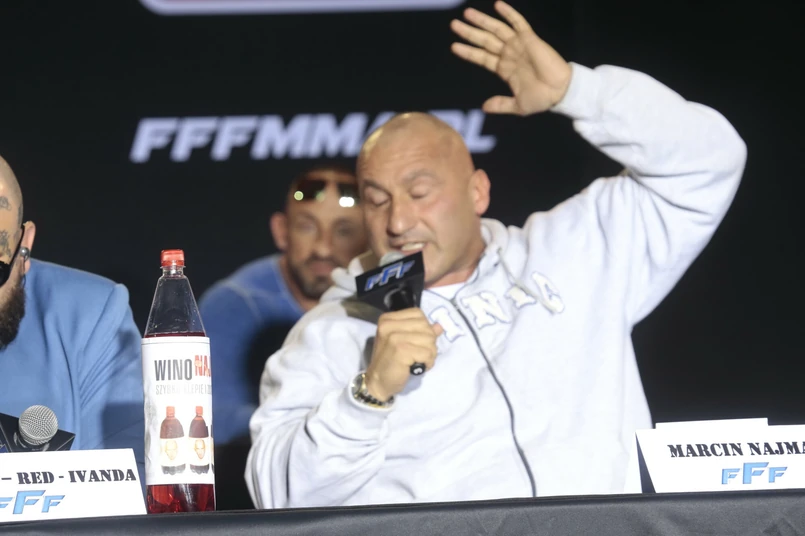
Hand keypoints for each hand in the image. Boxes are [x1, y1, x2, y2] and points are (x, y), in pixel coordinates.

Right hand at [364, 309, 443, 401]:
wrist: (378, 381)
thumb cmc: (392, 361)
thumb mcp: (405, 342)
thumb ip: (421, 332)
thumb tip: (439, 326)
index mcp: (388, 319)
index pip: (418, 314)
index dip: (425, 328)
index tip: (418, 342)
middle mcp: (389, 325)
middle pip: (426, 326)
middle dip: (430, 343)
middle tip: (421, 355)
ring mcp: (394, 337)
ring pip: (429, 339)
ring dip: (430, 354)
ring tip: (419, 361)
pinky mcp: (401, 350)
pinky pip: (427, 353)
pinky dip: (427, 362)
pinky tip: (418, 367)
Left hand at [450, 1, 572, 115]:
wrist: (560, 92)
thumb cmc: (542, 99)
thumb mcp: (517, 105)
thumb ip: (501, 104)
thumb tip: (484, 107)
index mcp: (504, 69)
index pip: (482, 57)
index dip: (468, 52)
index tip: (454, 46)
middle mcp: (509, 55)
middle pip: (484, 41)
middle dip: (469, 32)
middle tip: (454, 24)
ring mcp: (519, 46)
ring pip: (497, 30)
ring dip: (482, 21)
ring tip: (467, 13)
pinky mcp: (530, 40)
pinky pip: (518, 23)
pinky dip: (509, 14)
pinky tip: (498, 5)